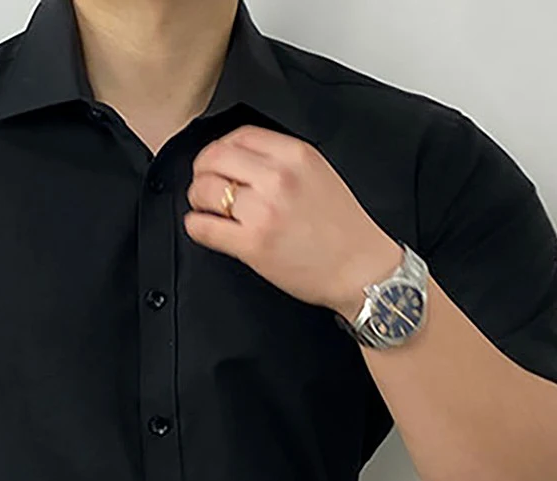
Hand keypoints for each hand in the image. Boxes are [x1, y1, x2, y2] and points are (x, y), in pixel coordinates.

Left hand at [184, 124, 402, 320]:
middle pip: (214, 158)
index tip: (216, 163)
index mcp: (295, 155)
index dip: (219, 149)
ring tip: (206, 209)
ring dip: (197, 200)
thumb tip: (242, 161)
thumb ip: (282, 162)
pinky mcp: (253, 244)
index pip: (239, 136)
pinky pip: (204, 227)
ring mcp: (264, 211)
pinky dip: (196, 226)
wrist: (360, 268)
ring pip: (205, 191)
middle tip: (204, 187)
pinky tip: (203, 228)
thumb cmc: (343, 229)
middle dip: (201, 172)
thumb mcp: (318, 175)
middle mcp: (278, 178)